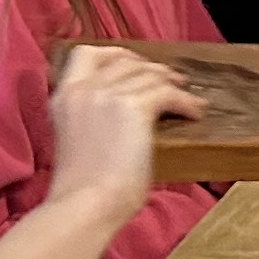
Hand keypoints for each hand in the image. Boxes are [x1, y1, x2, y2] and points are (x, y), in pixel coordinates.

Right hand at [46, 43, 192, 220]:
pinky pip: (168, 93)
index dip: (114, 55)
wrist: (85, 205)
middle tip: (168, 79)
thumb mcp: (75, 140)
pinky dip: (186, 102)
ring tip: (187, 95)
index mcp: (63, 96)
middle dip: (148, 67)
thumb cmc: (81, 190)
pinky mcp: (133, 107)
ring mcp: (107, 94)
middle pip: (123, 60)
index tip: (133, 64)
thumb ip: (90, 120)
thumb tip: (121, 118)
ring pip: (148, 74)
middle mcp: (83, 88)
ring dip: (171, 83)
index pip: (86, 54)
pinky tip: (194, 113)